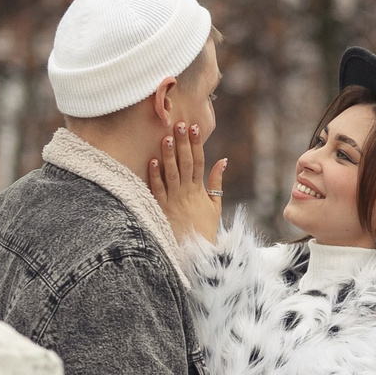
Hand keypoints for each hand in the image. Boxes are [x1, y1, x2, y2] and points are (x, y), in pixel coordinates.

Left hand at [151, 120, 227, 243]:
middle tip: (179, 124)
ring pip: (171, 173)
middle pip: (185, 163)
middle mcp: (187, 192)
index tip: (195, 128)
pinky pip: (157, 189)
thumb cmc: (205, 227)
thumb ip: (217, 182)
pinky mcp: (162, 207)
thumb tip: (222, 160)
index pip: (199, 161)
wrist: (196, 250)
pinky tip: (152, 161)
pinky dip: (155, 175)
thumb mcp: (215, 204)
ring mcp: (174, 199)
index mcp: (199, 189)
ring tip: (167, 137)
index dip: (197, 144)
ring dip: (169, 155)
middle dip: (182, 143)